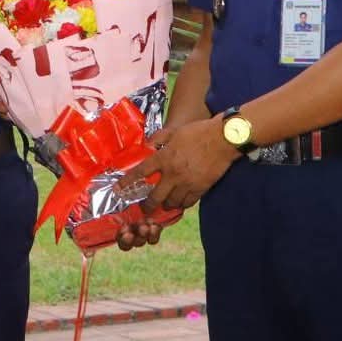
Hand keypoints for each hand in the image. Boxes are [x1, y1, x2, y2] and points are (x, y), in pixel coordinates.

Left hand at [122, 117, 236, 218]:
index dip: (127, 182)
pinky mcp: (200, 189)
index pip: (141, 172)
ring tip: (164, 205)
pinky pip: (188, 203)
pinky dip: (183, 204)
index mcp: (164, 158)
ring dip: (166, 205)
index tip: (119, 189)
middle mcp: (172, 174)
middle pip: (155, 197)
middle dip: (148, 206)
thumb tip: (147, 145)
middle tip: (145, 209)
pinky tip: (180, 203)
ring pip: (172, 203)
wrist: (222, 139)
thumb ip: (158, 138)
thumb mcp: (174, 131)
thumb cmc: (198, 132)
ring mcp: (187, 183)